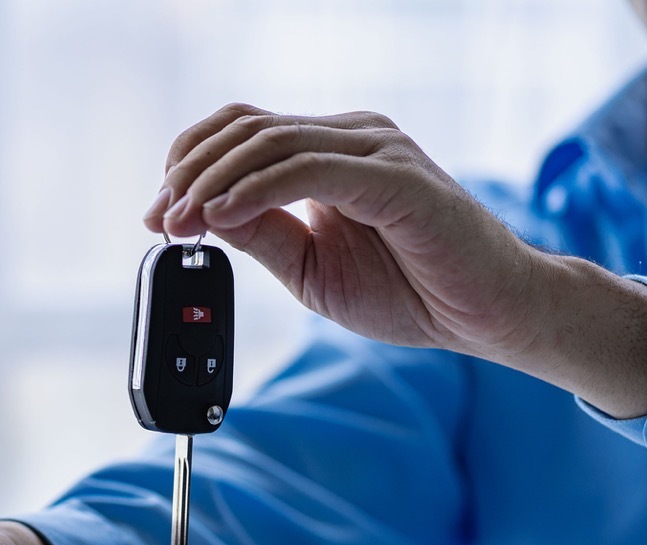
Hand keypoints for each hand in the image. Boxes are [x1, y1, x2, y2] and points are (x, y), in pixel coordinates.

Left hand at [145, 104, 646, 418]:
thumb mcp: (310, 268)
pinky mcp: (396, 178)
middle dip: (188, 173)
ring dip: (211, 182)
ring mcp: (376, 151)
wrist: (487, 316)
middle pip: (246, 128)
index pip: (243, 131)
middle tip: (159, 220)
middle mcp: (351, 138)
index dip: (190, 165)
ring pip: (270, 142)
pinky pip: (309, 169)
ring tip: (180, 221)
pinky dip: (256, 190)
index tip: (160, 216)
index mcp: (330, 153)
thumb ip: (261, 234)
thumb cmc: (410, 290)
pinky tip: (221, 217)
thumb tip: (200, 215)